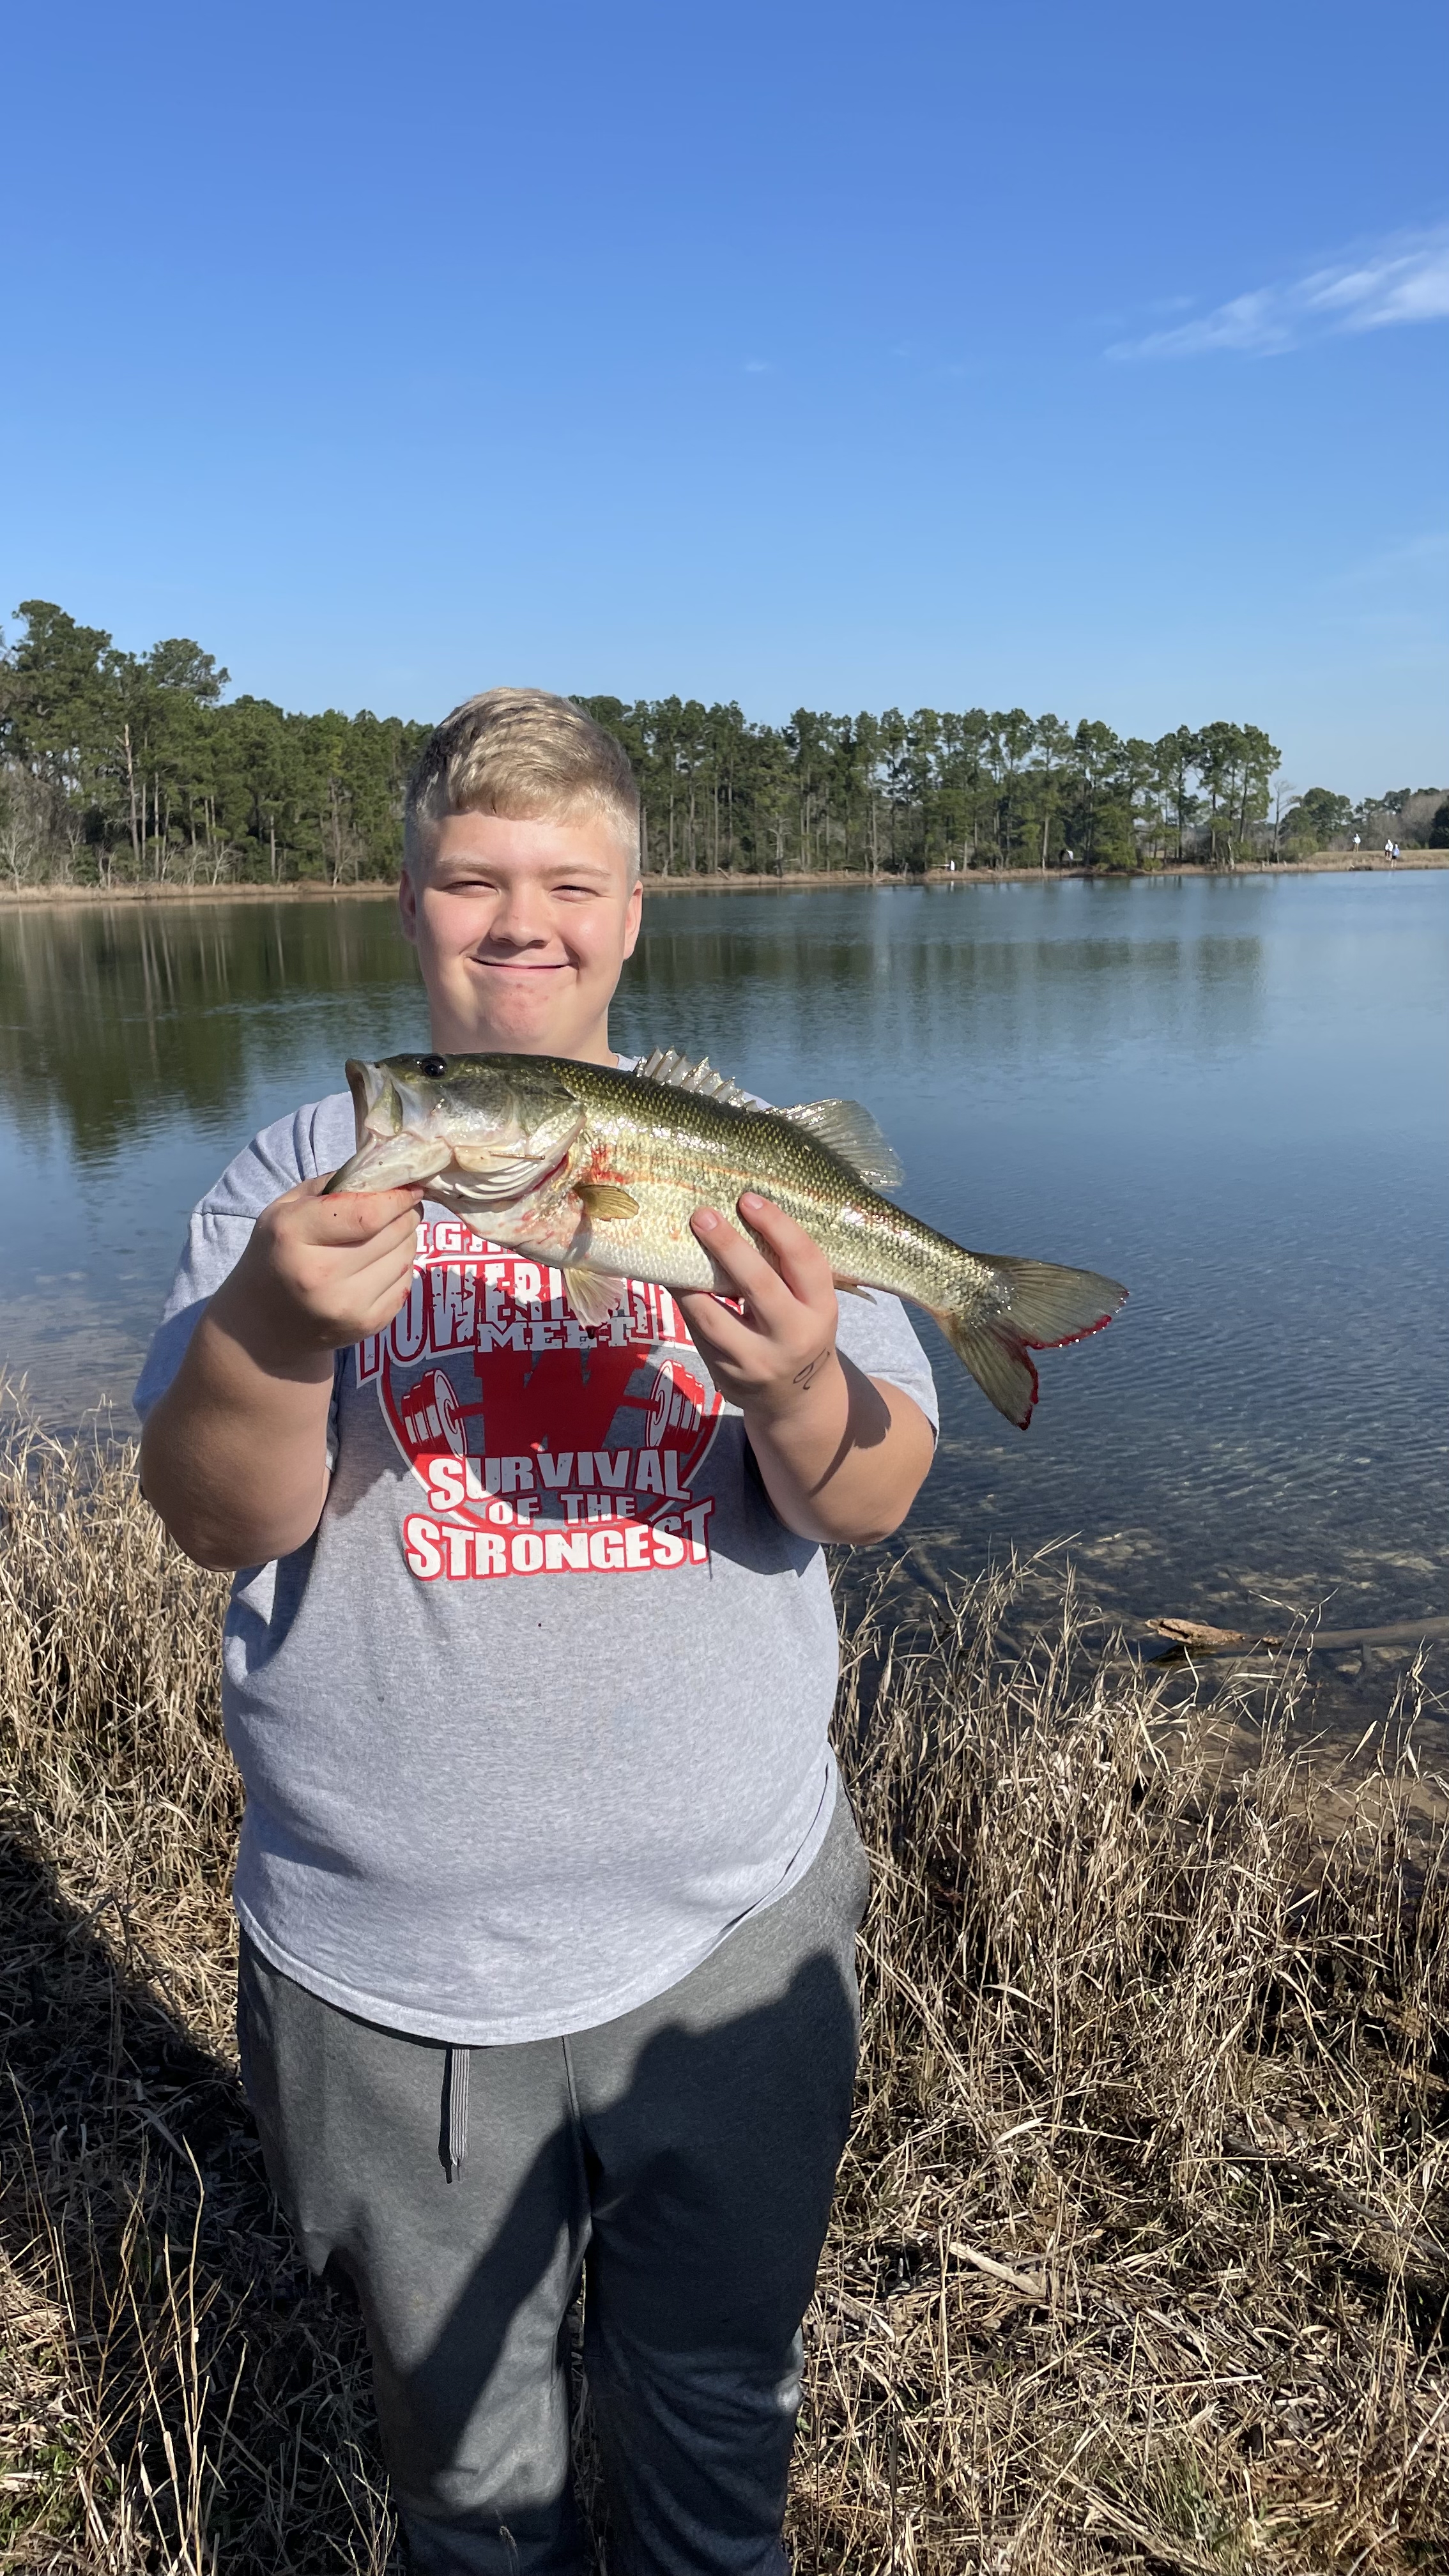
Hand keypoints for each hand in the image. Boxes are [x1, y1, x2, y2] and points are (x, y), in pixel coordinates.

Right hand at [210, 1175, 423, 1373]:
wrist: (264, 1324)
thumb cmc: (277, 1253)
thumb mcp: (287, 1209)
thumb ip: (333, 1186)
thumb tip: (386, 1172)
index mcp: (294, 1235)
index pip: (368, 1213)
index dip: (397, 1197)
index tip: (409, 1186)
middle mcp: (321, 1274)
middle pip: (392, 1233)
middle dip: (405, 1213)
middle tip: (404, 1206)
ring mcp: (346, 1306)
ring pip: (405, 1257)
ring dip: (406, 1238)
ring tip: (390, 1233)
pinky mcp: (367, 1325)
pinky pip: (406, 1283)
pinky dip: (402, 1266)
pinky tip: (382, 1262)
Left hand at [676, 1194, 840, 1419]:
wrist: (799, 1400)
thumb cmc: (801, 1331)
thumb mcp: (811, 1304)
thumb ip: (787, 1270)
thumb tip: (740, 1212)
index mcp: (821, 1309)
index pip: (805, 1261)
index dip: (778, 1226)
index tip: (748, 1199)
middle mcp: (793, 1336)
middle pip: (759, 1285)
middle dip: (728, 1246)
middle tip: (702, 1215)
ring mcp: (757, 1360)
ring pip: (714, 1315)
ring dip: (689, 1279)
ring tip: (672, 1245)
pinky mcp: (726, 1374)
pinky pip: (697, 1331)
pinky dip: (683, 1301)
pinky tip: (671, 1276)